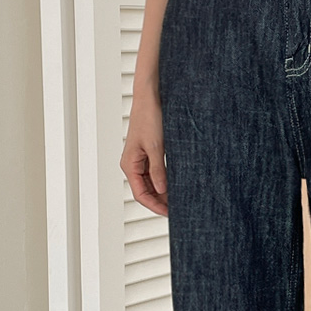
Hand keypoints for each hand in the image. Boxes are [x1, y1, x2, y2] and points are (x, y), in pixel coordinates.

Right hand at [121, 81, 167, 217]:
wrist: (151, 96)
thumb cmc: (150, 117)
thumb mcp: (156, 147)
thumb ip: (158, 170)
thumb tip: (162, 191)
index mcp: (129, 165)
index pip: (141, 194)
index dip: (155, 206)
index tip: (171, 214)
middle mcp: (133, 164)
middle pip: (146, 191)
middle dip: (161, 201)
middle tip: (180, 210)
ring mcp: (141, 159)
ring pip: (152, 183)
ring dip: (164, 192)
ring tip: (181, 200)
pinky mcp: (150, 152)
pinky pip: (156, 172)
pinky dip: (166, 180)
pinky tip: (178, 185)